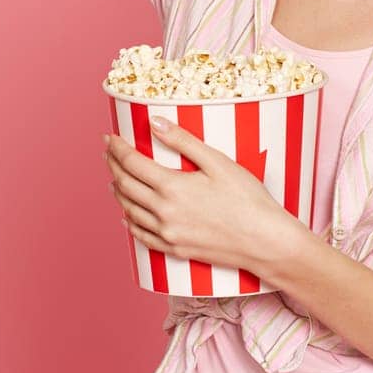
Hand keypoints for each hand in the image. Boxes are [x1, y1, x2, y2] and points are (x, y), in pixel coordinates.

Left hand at [103, 115, 300, 275]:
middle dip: (113, 166)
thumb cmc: (247, 199)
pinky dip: (130, 223)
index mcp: (172, 187)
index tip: (109, 137)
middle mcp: (163, 212)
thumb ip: (183, 141)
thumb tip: (155, 122)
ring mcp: (168, 234)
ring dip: (118, 192)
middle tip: (108, 152)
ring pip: (130, 211)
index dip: (117, 148)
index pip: (131, 163)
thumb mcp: (218, 162)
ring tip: (114, 179)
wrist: (264, 241)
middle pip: (125, 185)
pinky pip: (142, 236)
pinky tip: (127, 216)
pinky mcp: (175, 250)